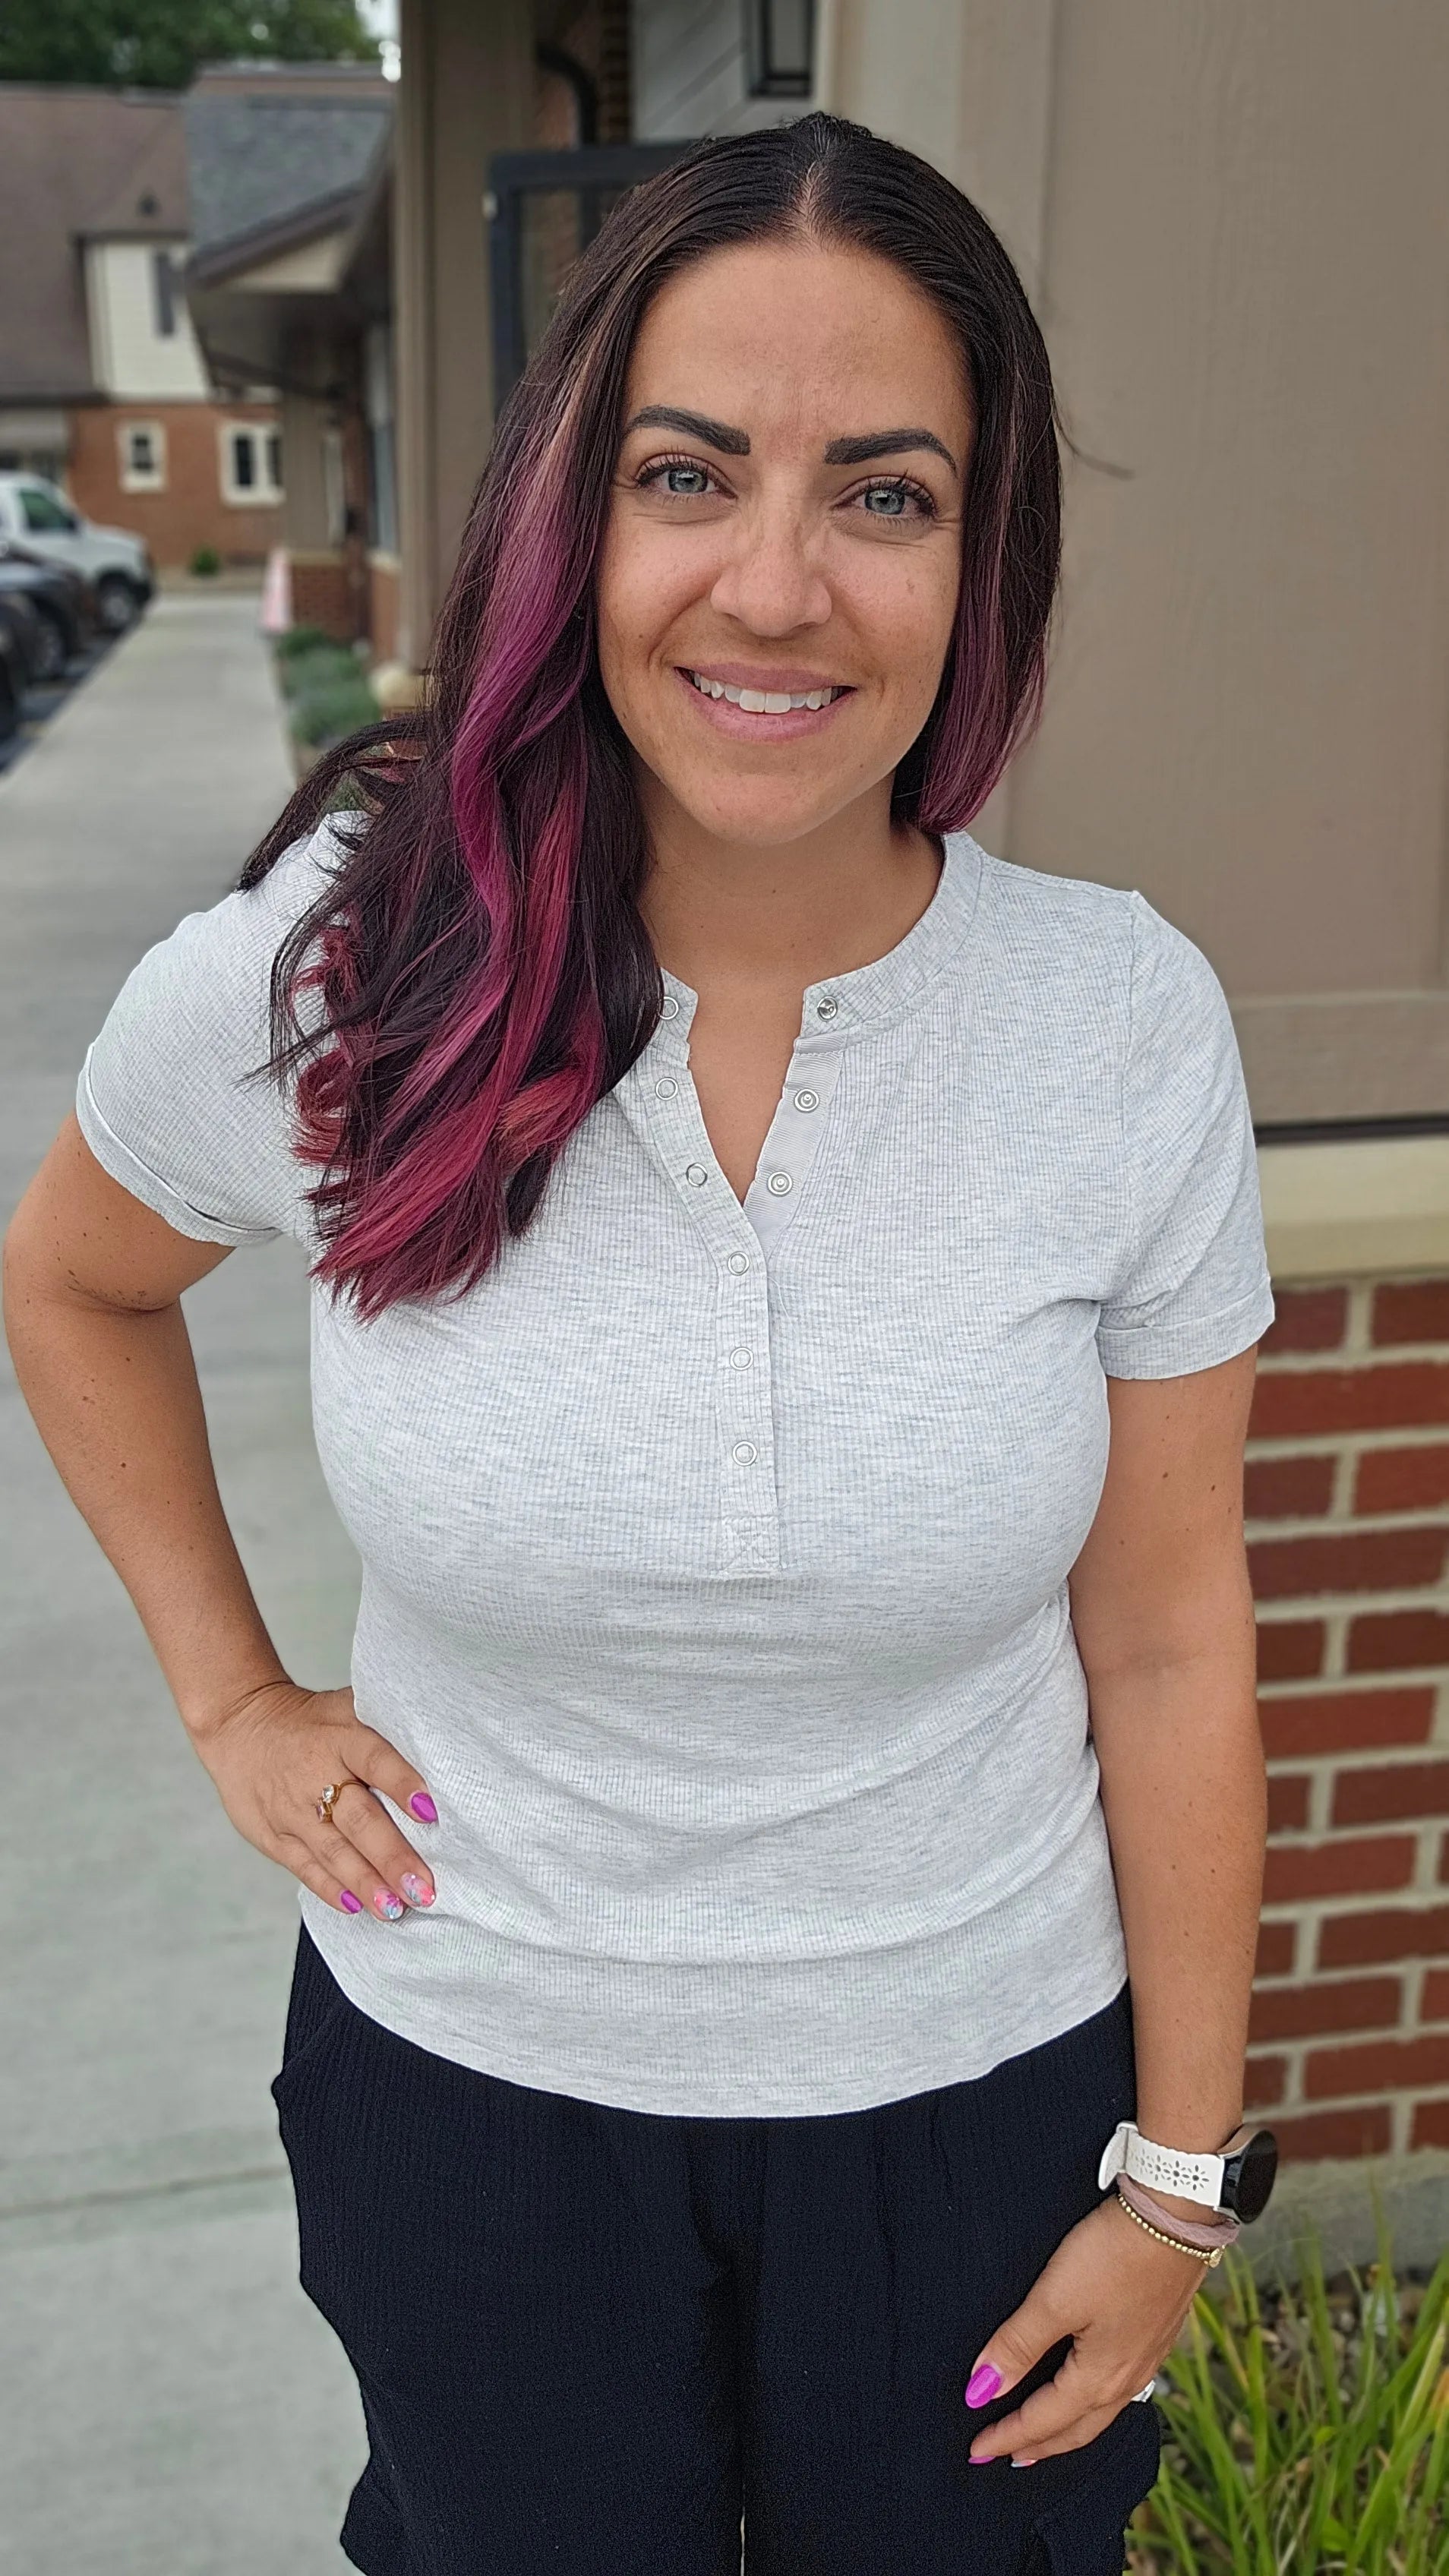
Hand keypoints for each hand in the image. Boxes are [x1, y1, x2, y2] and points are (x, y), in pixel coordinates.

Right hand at [190, 1678, 438, 1923]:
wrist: (241, 1725)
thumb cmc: (312, 1722)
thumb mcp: (347, 1707)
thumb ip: (388, 1727)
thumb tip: (445, 1746)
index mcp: (341, 1737)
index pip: (375, 1759)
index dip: (402, 1784)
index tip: (429, 1812)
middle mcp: (315, 1774)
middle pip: (358, 1818)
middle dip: (391, 1856)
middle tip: (423, 1887)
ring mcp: (291, 1809)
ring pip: (332, 1851)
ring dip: (366, 1882)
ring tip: (396, 1908)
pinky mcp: (272, 1835)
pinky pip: (304, 1866)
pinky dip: (330, 1888)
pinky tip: (356, 1906)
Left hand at [963, 2196, 1203, 2464]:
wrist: (1177, 2216)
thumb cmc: (1116, 2253)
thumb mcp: (1055, 2298)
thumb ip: (1018, 2346)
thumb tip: (981, 2391)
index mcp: (1100, 2377)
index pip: (1044, 2421)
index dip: (1007, 2435)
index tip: (975, 2451)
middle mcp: (1128, 2377)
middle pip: (1077, 2429)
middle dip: (1040, 2445)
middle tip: (1006, 2455)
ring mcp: (1147, 2357)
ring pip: (1101, 2412)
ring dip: (1069, 2428)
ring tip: (1045, 2434)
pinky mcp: (1156, 2333)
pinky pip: (1120, 2388)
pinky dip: (1094, 2403)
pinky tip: (1091, 2391)